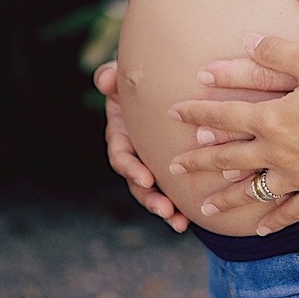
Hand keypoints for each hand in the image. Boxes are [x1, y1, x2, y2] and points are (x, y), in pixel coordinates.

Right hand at [94, 61, 190, 232]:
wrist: (169, 77)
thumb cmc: (145, 75)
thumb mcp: (127, 75)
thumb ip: (113, 76)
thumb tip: (106, 79)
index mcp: (122, 133)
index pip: (121, 154)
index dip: (131, 167)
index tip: (145, 178)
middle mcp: (135, 152)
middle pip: (138, 181)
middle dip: (150, 197)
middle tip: (165, 209)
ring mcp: (152, 162)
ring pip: (155, 191)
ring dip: (165, 208)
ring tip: (179, 222)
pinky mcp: (173, 167)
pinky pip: (175, 189)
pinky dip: (182, 205)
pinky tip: (192, 220)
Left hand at [168, 33, 298, 234]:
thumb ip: (280, 51)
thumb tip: (249, 40)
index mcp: (274, 117)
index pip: (224, 116)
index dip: (196, 114)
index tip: (172, 114)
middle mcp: (280, 152)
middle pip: (229, 157)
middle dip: (198, 162)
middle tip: (172, 169)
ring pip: (255, 190)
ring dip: (227, 197)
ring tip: (205, 207)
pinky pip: (294, 210)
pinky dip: (277, 219)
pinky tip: (263, 228)